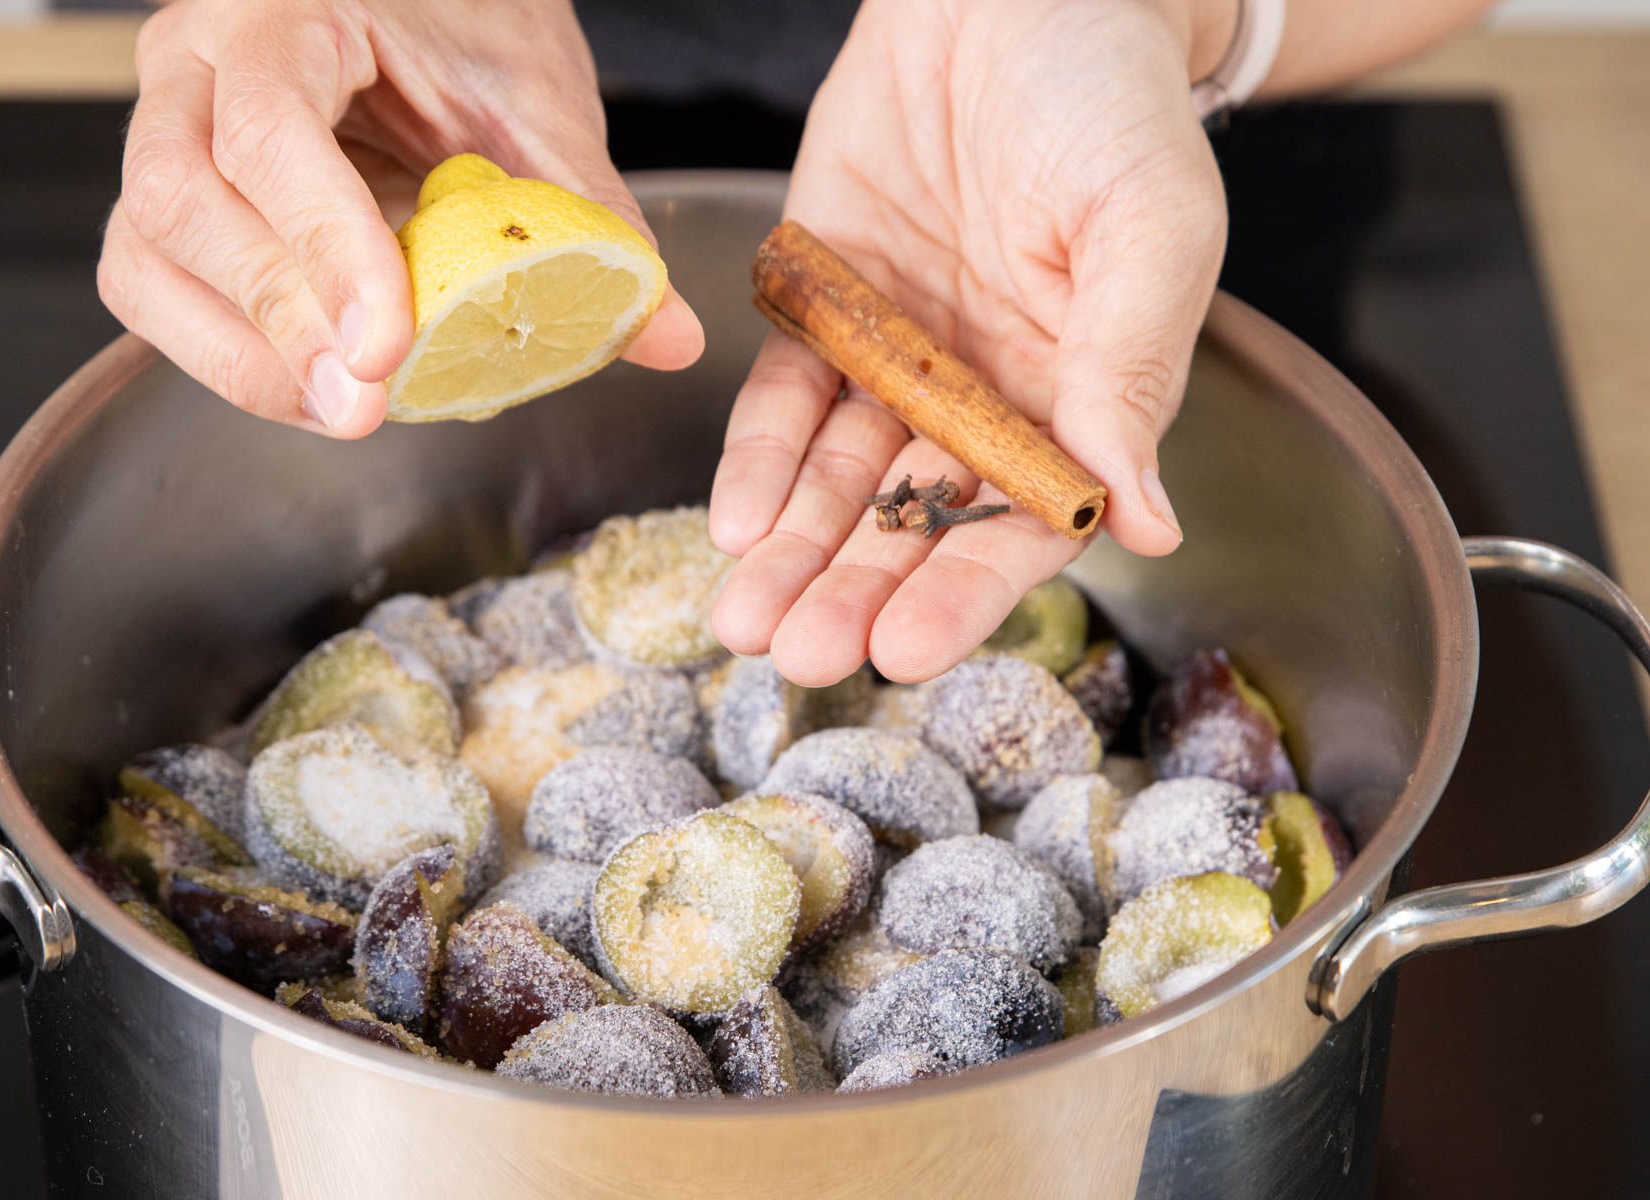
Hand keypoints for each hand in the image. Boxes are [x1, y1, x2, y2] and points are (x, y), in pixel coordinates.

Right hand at [97, 0, 701, 437]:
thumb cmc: (462, 19)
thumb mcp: (536, 102)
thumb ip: (592, 215)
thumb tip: (665, 334)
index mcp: (282, 10)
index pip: (270, 128)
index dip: (321, 243)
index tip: (383, 343)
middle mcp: (197, 62)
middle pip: (179, 200)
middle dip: (275, 319)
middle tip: (364, 403)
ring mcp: (167, 128)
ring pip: (145, 256)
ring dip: (243, 353)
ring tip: (346, 409)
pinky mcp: (175, 200)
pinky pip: (158, 287)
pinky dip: (229, 352)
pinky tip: (314, 386)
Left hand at [710, 0, 1228, 684]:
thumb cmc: (1110, 100)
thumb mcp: (1146, 230)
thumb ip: (1130, 374)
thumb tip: (1148, 525)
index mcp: (1077, 399)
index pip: (1019, 524)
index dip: (961, 592)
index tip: (906, 650)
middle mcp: (983, 395)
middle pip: (914, 520)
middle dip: (853, 589)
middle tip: (798, 653)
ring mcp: (898, 354)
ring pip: (839, 477)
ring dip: (792, 547)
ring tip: (743, 616)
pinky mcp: (823, 302)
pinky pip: (786, 395)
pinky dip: (758, 455)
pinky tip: (733, 518)